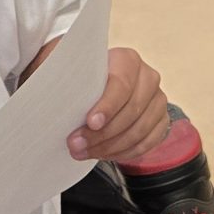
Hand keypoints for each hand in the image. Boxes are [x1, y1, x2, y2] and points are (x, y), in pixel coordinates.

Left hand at [70, 46, 171, 162]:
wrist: (93, 86)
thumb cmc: (81, 78)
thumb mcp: (70, 71)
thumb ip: (66, 77)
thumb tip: (53, 92)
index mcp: (127, 60)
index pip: (121, 84)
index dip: (107, 106)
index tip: (90, 123)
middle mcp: (148, 78)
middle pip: (132, 110)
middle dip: (103, 133)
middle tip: (77, 145)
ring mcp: (157, 101)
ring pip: (139, 130)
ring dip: (111, 146)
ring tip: (86, 152)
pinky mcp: (161, 121)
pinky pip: (147, 143)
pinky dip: (125, 153)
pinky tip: (105, 154)